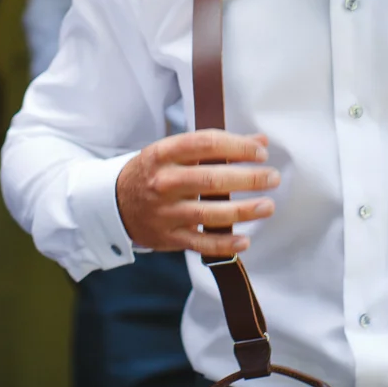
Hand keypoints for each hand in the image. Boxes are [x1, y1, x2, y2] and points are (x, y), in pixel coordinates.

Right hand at [116, 130, 278, 256]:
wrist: (115, 203)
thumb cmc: (154, 172)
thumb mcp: (175, 151)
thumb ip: (216, 146)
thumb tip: (259, 142)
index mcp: (163, 154)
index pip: (205, 145)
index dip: (236, 147)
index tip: (260, 152)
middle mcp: (163, 183)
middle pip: (211, 180)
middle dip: (247, 179)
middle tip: (272, 177)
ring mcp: (166, 212)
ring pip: (209, 213)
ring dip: (243, 211)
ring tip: (268, 206)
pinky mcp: (169, 237)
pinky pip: (201, 243)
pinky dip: (224, 244)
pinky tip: (245, 240)